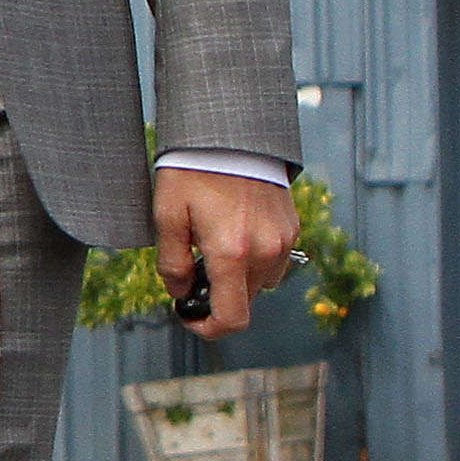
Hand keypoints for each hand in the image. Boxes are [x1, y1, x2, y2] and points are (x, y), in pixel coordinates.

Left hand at [152, 167, 299, 342]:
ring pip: (262, 283)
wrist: (231, 132)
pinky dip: (255, 258)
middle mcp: (264, 251)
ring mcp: (283, 240)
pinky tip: (235, 230)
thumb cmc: (194, 171)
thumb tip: (180, 292)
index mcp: (231, 254)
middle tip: (194, 267)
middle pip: (245, 302)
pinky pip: (275, 259)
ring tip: (215, 245)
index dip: (209, 328)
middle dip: (219, 295)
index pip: (232, 319)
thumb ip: (172, 264)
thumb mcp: (168, 216)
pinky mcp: (292, 226)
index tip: (191, 317)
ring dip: (239, 277)